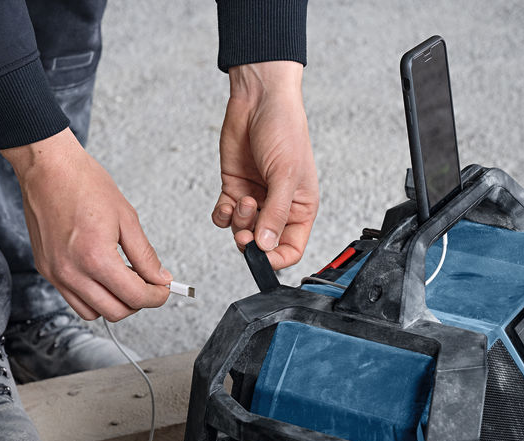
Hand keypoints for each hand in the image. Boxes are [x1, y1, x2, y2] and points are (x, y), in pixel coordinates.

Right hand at [1, 128, 171, 320]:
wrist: (47, 168)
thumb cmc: (84, 184)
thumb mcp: (127, 218)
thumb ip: (145, 255)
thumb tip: (160, 278)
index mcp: (95, 258)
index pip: (135, 296)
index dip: (157, 296)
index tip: (164, 289)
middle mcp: (71, 272)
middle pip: (115, 312)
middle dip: (138, 302)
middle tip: (149, 284)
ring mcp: (55, 273)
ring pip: (93, 312)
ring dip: (114, 303)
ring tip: (125, 280)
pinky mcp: (46, 269)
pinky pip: (73, 299)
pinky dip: (93, 296)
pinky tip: (104, 276)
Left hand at [212, 61, 318, 269]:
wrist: (259, 100)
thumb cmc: (284, 130)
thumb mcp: (285, 174)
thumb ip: (275, 213)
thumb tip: (266, 245)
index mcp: (301, 207)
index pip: (291, 248)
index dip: (277, 258)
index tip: (261, 254)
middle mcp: (278, 206)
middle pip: (264, 243)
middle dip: (251, 240)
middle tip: (245, 230)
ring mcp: (255, 198)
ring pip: (242, 230)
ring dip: (238, 222)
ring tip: (242, 200)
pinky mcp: (234, 188)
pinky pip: (225, 216)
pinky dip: (222, 215)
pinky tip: (227, 202)